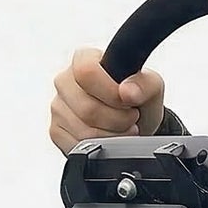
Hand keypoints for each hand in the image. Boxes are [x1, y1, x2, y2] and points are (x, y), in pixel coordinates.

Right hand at [48, 47, 166, 155]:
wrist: (134, 124)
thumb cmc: (137, 99)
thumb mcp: (151, 86)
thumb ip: (144, 84)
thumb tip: (127, 92)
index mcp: (83, 60)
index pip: (86, 72)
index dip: (110, 92)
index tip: (128, 101)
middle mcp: (65, 80)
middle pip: (87, 108)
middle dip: (117, 120)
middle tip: (131, 118)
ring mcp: (58, 106)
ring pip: (83, 130)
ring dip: (112, 135)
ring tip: (123, 128)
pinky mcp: (56, 130)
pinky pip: (77, 145)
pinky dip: (99, 147)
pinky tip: (109, 138)